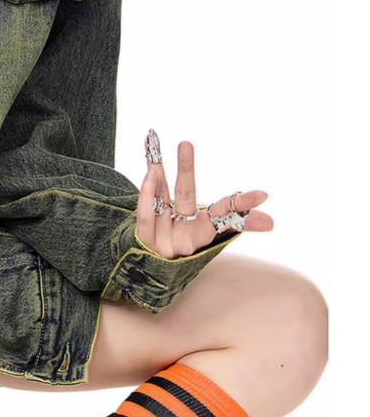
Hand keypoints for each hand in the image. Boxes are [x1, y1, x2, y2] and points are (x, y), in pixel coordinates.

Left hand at [136, 129, 272, 257]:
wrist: (156, 274)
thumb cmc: (185, 245)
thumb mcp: (208, 232)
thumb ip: (237, 221)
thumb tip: (271, 223)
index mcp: (204, 230)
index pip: (226, 213)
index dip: (242, 204)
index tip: (262, 195)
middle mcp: (185, 233)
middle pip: (186, 197)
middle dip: (186, 169)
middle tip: (186, 142)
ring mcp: (164, 237)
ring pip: (159, 199)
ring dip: (156, 170)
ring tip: (152, 142)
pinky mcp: (146, 242)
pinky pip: (145, 216)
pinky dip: (147, 194)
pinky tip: (148, 172)